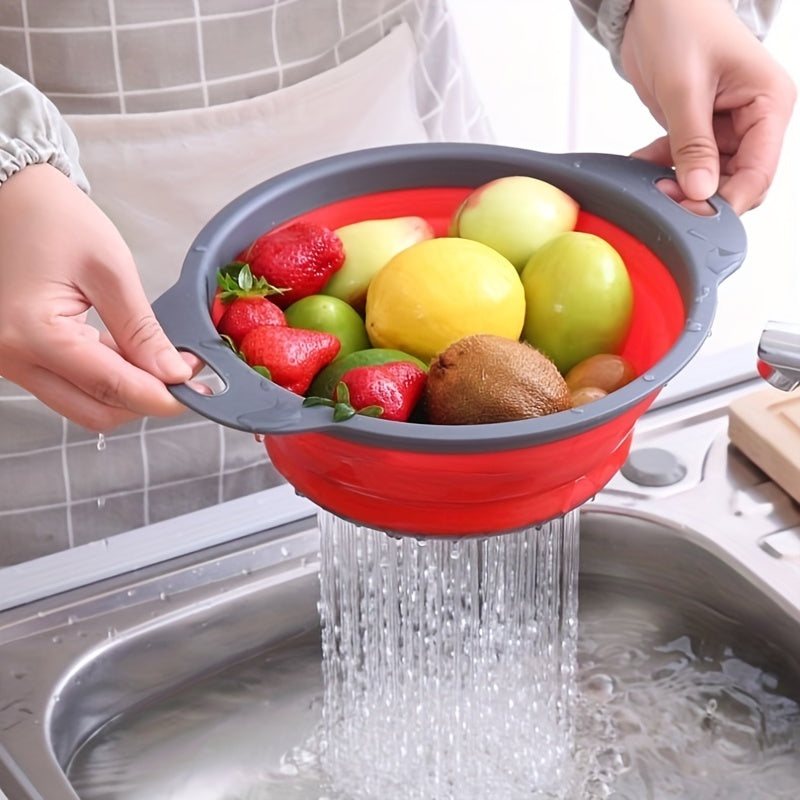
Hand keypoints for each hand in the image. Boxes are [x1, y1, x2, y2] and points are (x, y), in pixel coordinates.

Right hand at [0, 164, 193, 429]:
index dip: (162, 397)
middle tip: (182, 375)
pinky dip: (105, 379)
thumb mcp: (110, 270)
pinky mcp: (18, 357)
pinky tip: (129, 354)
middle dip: (145, 401)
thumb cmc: (53, 219)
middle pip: (96, 412)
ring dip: (126, 391)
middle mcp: (13, 356)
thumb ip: (142, 330)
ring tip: (158, 359)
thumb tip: (174, 373)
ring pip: (83, 405)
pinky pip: (69, 386)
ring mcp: (11, 361)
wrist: (10, 197)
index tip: (198, 391)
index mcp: (33, 333)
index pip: (112, 389)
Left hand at [620, 0, 795, 213]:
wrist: (654, 2)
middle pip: (736, 181)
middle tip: (663, 199)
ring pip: (709, 177)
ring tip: (648, 182)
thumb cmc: (680, 23)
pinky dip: (663, 169)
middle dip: (701, 196)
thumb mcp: (684, 87)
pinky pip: (686, 163)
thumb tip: (699, 191)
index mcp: (769, 103)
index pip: (759, 172)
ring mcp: (727, 126)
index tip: (694, 215)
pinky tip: (641, 164)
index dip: (728, 200)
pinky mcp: (700, 129)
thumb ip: (692, 143)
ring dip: (678, 185)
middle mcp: (754, 119)